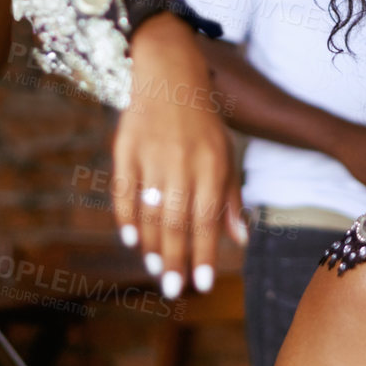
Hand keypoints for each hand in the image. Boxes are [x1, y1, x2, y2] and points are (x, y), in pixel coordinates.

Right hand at [111, 14, 232, 298]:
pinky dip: (126, 217)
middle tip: (173, 290)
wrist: (171, 75)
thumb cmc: (203, 125)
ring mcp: (152, 155)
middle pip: (177, 223)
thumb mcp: (225, 156)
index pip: (208, 221)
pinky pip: (124, 191)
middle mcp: (183, 162)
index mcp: (212, 166)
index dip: (204, 255)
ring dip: (152, 245)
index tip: (202, 285)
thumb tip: (241, 240)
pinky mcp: (126, 148)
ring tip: (155, 268)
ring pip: (150, 212)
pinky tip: (131, 239)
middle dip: (175, 261)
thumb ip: (230, 199)